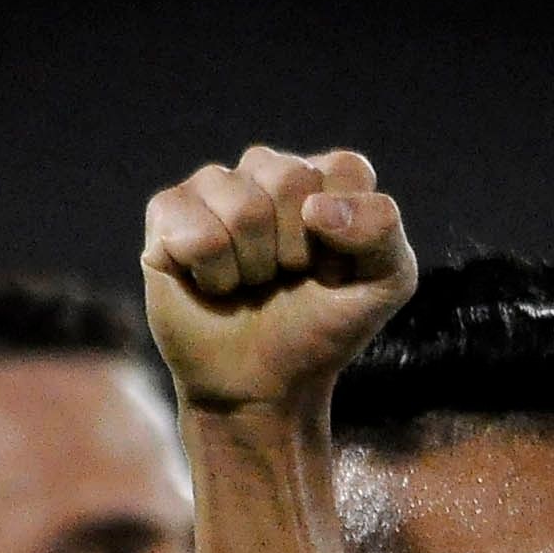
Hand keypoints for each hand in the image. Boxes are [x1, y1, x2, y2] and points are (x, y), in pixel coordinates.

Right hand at [141, 144, 418, 416]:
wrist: (264, 384)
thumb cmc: (322, 329)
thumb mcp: (385, 283)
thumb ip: (382, 229)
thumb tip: (316, 207)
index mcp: (322, 176)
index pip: (344, 168)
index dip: (347, 236)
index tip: (335, 270)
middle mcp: (266, 170)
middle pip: (289, 179)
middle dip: (295, 249)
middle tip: (286, 279)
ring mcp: (213, 186)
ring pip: (242, 208)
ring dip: (253, 266)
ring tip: (250, 283)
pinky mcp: (168, 212)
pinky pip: (198, 234)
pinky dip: (214, 275)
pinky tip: (213, 284)